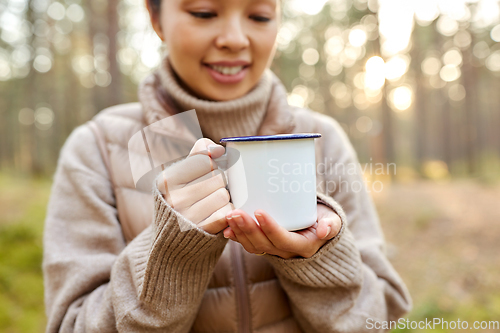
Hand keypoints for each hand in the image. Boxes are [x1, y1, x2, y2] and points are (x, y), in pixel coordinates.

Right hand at [157, 138, 233, 234]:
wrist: (173, 237)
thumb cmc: (182, 196)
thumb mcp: (181, 173)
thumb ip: (199, 154)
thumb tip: (218, 150)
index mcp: (167, 181)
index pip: (205, 161)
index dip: (210, 165)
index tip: (203, 173)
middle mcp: (175, 199)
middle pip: (218, 177)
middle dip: (218, 182)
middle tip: (208, 190)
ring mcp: (189, 217)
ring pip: (224, 194)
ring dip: (223, 197)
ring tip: (211, 202)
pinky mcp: (204, 230)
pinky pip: (228, 211)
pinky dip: (226, 211)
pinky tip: (215, 213)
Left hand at [223, 203, 341, 258]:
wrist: (317, 227)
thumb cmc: (324, 219)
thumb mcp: (332, 220)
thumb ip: (331, 224)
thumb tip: (325, 230)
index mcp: (304, 246)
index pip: (284, 240)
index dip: (270, 228)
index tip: (259, 212)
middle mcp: (287, 252)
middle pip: (264, 244)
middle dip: (248, 229)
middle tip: (236, 213)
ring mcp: (275, 251)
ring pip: (254, 246)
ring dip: (240, 233)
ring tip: (230, 216)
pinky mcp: (266, 246)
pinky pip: (249, 246)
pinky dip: (237, 238)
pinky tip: (226, 229)